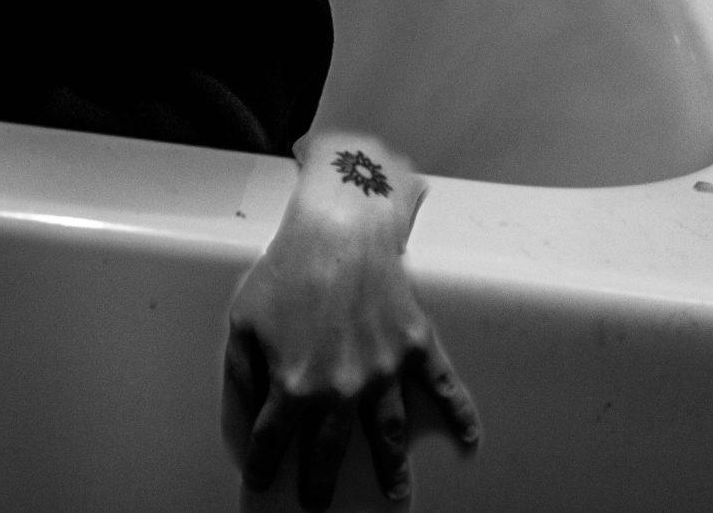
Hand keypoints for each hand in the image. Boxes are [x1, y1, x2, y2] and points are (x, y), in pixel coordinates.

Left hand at [225, 136, 480, 507]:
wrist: (338, 228)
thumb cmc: (288, 267)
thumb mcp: (244, 319)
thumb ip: (243, 369)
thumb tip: (250, 405)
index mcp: (294, 384)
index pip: (274, 440)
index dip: (266, 463)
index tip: (264, 479)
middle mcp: (340, 389)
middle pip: (331, 450)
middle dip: (322, 480)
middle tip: (319, 501)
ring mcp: (383, 371)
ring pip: (388, 434)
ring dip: (393, 467)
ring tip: (396, 492)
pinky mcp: (414, 346)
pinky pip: (442, 388)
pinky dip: (460, 415)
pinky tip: (469, 439)